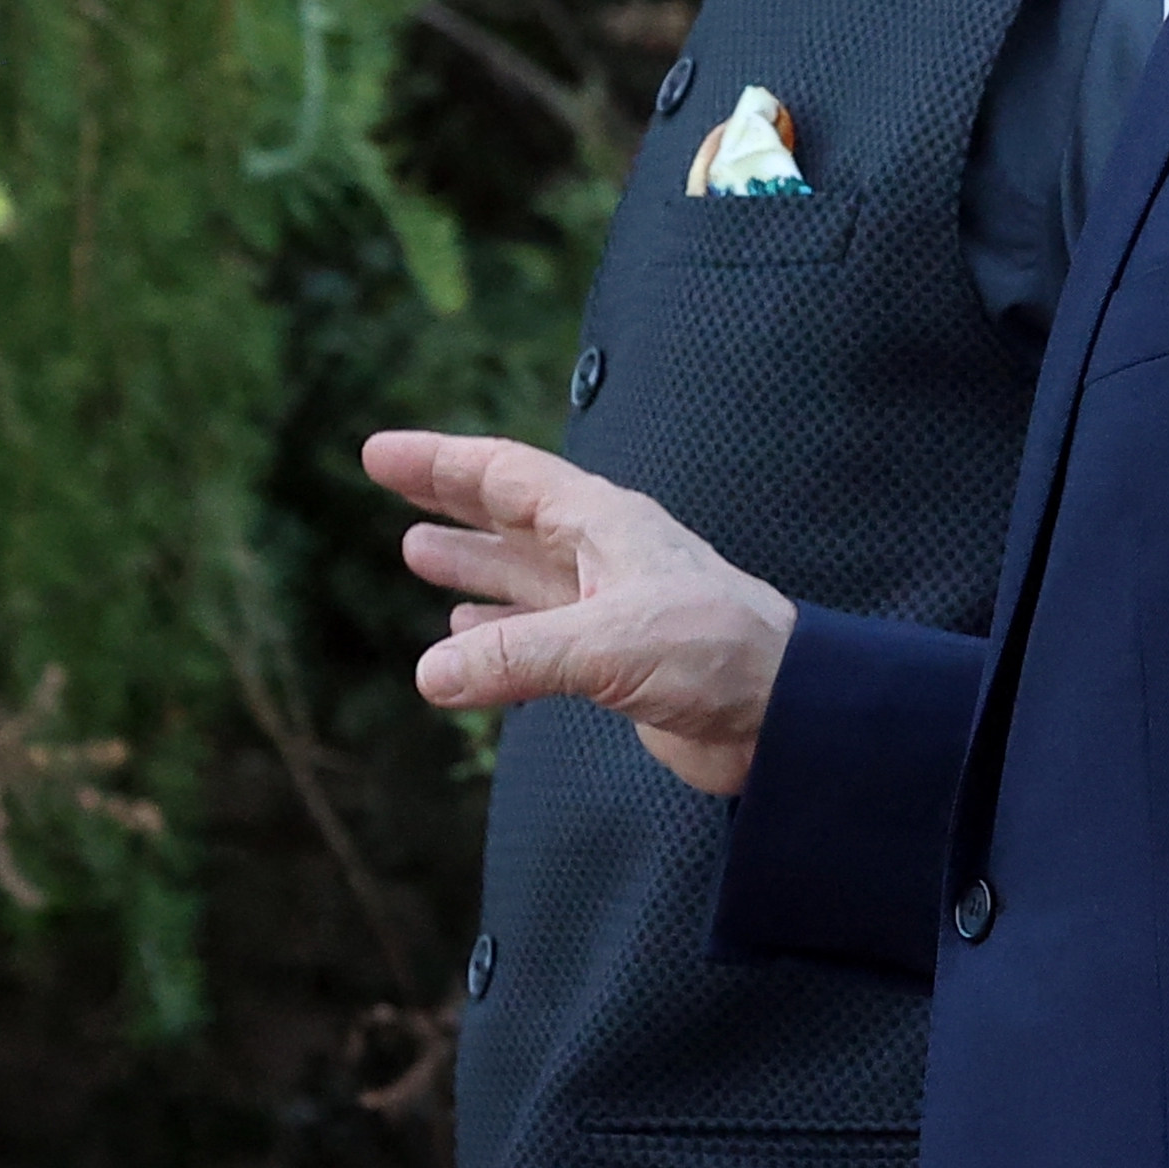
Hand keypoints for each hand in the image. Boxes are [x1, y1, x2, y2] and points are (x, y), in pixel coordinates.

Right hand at [362, 429, 796, 797]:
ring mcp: (610, 605)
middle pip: (510, 513)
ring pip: (524, 572)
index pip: (505, 475)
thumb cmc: (716, 653)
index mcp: (602, 523)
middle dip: (449, 499)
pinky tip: (465, 638)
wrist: (789, 714)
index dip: (440, 462)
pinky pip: (539, 633)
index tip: (379, 454)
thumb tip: (427, 676)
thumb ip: (515, 656)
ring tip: (416, 554)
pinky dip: (497, 632)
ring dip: (472, 563)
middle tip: (388, 486)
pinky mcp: (618, 659)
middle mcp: (602, 553)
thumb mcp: (608, 644)